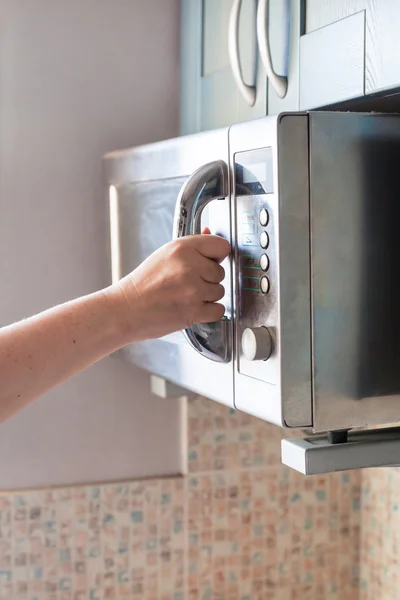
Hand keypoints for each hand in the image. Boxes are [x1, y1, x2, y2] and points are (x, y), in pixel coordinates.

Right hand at [110, 233, 230, 341]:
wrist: (127, 309)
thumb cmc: (143, 283)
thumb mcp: (165, 254)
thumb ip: (191, 245)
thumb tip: (210, 232)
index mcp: (183, 248)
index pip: (222, 246)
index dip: (217, 256)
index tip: (210, 261)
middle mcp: (190, 266)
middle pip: (221, 272)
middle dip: (208, 279)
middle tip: (188, 283)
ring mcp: (193, 290)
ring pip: (220, 291)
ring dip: (208, 296)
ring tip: (187, 296)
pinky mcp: (194, 311)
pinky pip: (218, 310)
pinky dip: (209, 312)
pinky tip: (194, 308)